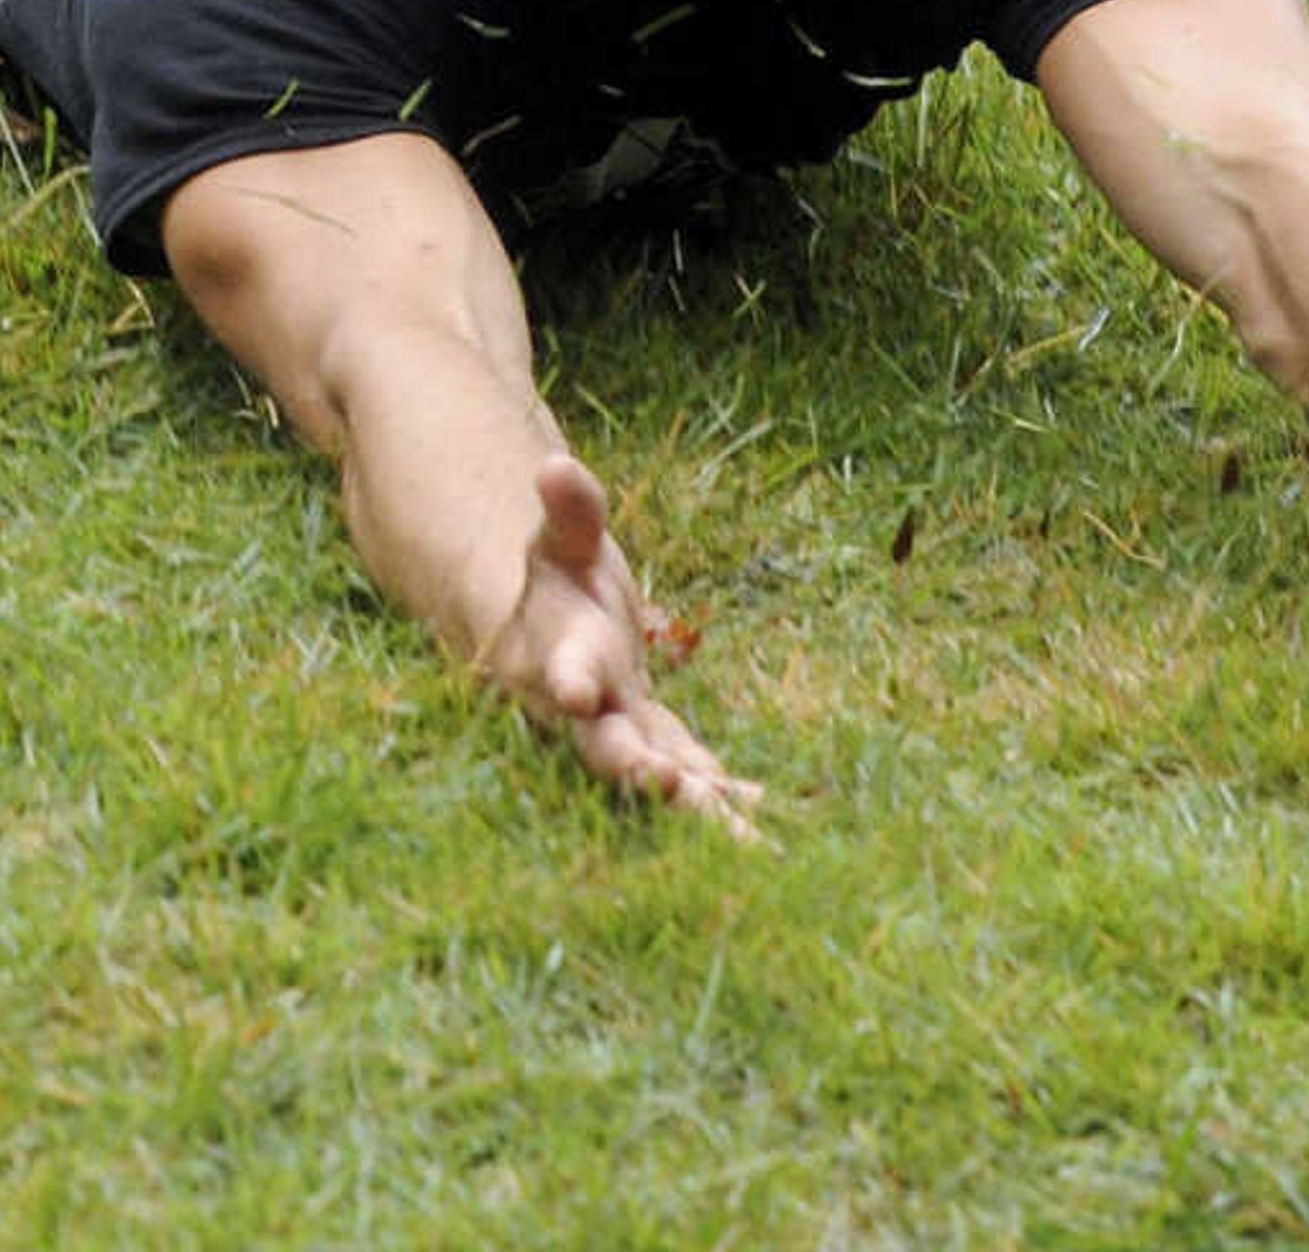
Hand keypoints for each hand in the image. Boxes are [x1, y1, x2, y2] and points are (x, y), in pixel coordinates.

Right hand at [480, 455, 763, 837]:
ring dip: (697, 809)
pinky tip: (764, 823)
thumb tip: (554, 464)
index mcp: (561, 654)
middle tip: (668, 784)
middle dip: (636, 766)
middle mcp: (588, 710)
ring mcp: (623, 734)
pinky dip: (724, 799)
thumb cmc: (552, 577)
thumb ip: (568, 512)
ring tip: (742, 844)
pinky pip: (692, 774)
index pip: (560, 667)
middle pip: (608, 745)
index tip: (575, 693)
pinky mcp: (655, 743)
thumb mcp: (560, 541)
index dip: (566, 680)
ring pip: (659, 777)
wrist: (545, 631)